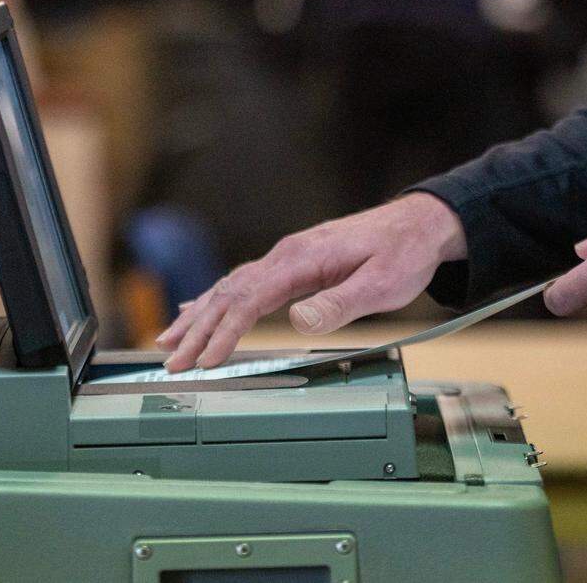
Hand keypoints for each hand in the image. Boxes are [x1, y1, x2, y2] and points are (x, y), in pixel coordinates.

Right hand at [155, 193, 467, 371]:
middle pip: (230, 293)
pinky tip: (197, 309)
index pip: (251, 298)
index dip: (225, 332)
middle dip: (198, 329)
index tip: (206, 359)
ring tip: (168, 339)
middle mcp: (286, 255)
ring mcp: (286, 259)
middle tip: (172, 361)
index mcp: (302, 259)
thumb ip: (339, 304)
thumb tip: (299, 320)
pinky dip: (216, 300)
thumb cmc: (402, 253)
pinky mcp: (293, 265)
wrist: (418, 225)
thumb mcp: (381, 284)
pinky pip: (244, 283)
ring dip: (198, 315)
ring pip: (230, 287)